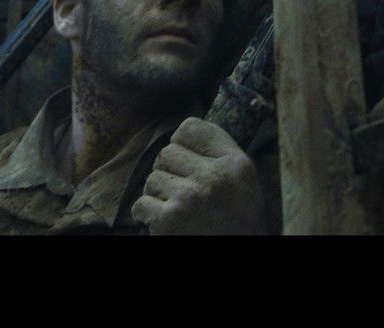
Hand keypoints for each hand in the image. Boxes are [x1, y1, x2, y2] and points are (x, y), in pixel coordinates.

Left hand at [131, 117, 267, 233]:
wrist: (242, 255)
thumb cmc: (238, 222)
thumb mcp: (243, 181)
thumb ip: (219, 154)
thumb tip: (180, 135)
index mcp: (235, 163)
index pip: (190, 128)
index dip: (182, 143)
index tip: (187, 161)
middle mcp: (214, 177)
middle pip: (166, 153)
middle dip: (170, 173)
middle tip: (186, 195)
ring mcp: (190, 197)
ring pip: (152, 179)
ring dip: (159, 196)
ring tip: (180, 211)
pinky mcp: (169, 219)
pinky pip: (140, 204)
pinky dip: (146, 216)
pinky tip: (165, 223)